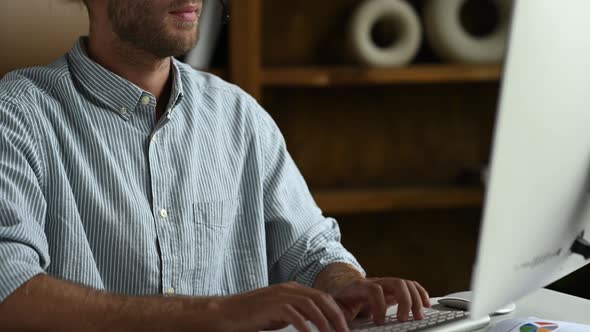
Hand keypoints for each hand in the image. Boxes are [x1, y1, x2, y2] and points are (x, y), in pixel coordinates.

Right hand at [215, 281, 349, 331]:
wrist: (225, 313)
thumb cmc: (251, 316)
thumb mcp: (279, 313)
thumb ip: (296, 314)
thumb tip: (314, 325)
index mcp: (293, 289)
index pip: (322, 297)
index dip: (336, 311)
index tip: (345, 327)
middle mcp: (289, 289)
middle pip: (322, 298)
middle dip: (337, 316)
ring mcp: (280, 295)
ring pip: (312, 305)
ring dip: (325, 322)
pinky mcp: (272, 305)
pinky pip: (295, 314)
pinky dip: (306, 326)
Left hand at [328, 277, 430, 324]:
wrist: (341, 286)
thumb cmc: (340, 299)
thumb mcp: (336, 307)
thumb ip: (339, 316)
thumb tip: (340, 328)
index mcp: (359, 286)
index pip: (374, 289)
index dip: (379, 305)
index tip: (379, 322)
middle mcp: (375, 281)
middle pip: (396, 282)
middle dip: (404, 301)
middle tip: (404, 320)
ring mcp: (385, 283)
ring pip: (405, 283)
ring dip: (415, 299)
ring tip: (418, 316)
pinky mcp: (393, 288)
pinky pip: (410, 286)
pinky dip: (420, 294)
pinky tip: (426, 305)